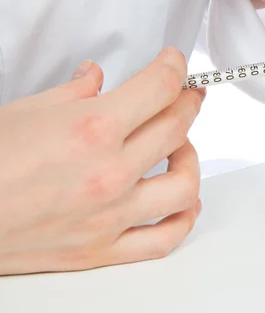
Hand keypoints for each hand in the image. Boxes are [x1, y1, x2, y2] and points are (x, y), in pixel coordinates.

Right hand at [0, 48, 203, 274]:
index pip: (159, 88)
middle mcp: (110, 172)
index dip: (175, 67)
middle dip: (189, 102)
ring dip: (191, 158)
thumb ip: (73, 92)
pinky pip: (163, 240)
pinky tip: (186, 201)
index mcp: (93, 129)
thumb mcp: (25, 111)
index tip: (176, 62)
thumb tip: (95, 77)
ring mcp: (109, 215)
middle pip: (177, 128)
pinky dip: (184, 219)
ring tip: (180, 147)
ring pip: (183, 185)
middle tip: (189, 95)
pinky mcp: (101, 250)